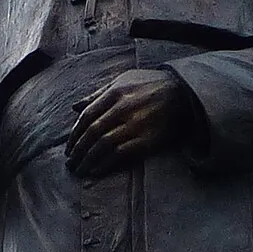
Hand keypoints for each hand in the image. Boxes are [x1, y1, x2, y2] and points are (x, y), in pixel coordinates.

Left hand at [63, 68, 188, 178]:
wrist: (183, 94)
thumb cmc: (150, 85)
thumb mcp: (123, 81)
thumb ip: (98, 94)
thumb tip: (75, 106)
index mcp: (114, 93)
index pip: (87, 116)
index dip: (74, 135)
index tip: (69, 148)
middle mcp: (122, 109)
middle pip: (92, 133)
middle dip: (78, 151)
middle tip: (70, 163)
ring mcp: (135, 125)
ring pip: (103, 145)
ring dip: (88, 160)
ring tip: (80, 170)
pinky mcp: (146, 140)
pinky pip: (120, 154)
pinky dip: (106, 164)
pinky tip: (96, 171)